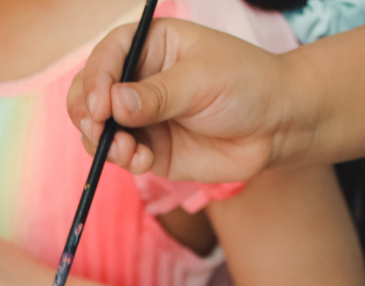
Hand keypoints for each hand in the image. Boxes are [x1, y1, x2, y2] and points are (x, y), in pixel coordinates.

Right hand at [67, 18, 296, 182]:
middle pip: (92, 94)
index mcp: (151, 46)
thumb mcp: (201, 81)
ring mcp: (143, 117)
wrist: (276, 126)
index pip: (107, 57)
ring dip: (103, 143)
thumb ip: (157, 95)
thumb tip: (114, 105)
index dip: (96, 80)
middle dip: (88, 114)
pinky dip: (124, 161)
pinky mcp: (151, 150)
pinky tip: (143, 161)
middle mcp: (140, 80)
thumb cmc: (246, 85)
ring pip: (100, 130)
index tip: (101, 107)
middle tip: (99, 131)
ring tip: (125, 152)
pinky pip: (123, 156)